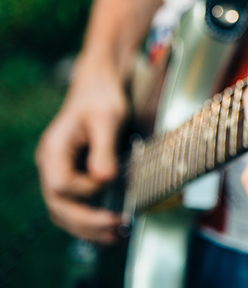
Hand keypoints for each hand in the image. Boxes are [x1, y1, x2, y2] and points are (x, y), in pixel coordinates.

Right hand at [35, 61, 126, 243]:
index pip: (62, 185)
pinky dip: (90, 221)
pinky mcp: (74, 179)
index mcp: (54, 151)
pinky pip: (76, 207)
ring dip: (87, 229)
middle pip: (59, 206)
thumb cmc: (101, 99)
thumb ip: (104, 149)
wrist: (98, 90)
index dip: (86, 189)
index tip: (110, 182)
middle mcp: (52, 166)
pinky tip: (110, 229)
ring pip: (64, 212)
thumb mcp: (107, 119)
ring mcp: (61, 174)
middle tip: (115, 229)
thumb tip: (105, 178)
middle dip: (87, 222)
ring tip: (115, 237)